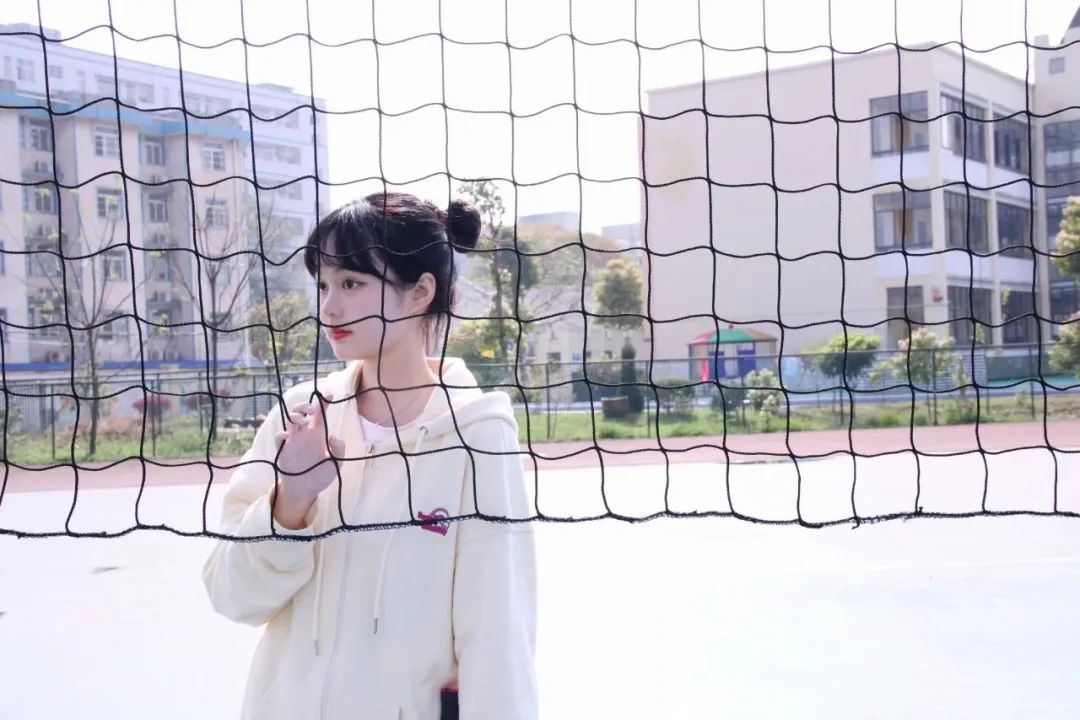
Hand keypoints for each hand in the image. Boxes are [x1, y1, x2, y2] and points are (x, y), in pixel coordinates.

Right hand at [270, 394, 344, 527]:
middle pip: (301, 412)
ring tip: (303, 420)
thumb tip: (333, 436)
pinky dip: (281, 434)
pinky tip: (288, 436)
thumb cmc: (321, 476)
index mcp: (318, 434)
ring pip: (290, 420)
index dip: (324, 402)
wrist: (306, 491)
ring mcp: (293, 441)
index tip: (330, 395)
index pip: (320, 414)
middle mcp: (304, 434)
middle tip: (312, 409)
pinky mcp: (283, 451)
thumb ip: (339, 450)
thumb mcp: (336, 464)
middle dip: (305, 406)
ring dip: (295, 415)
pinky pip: (279, 438)